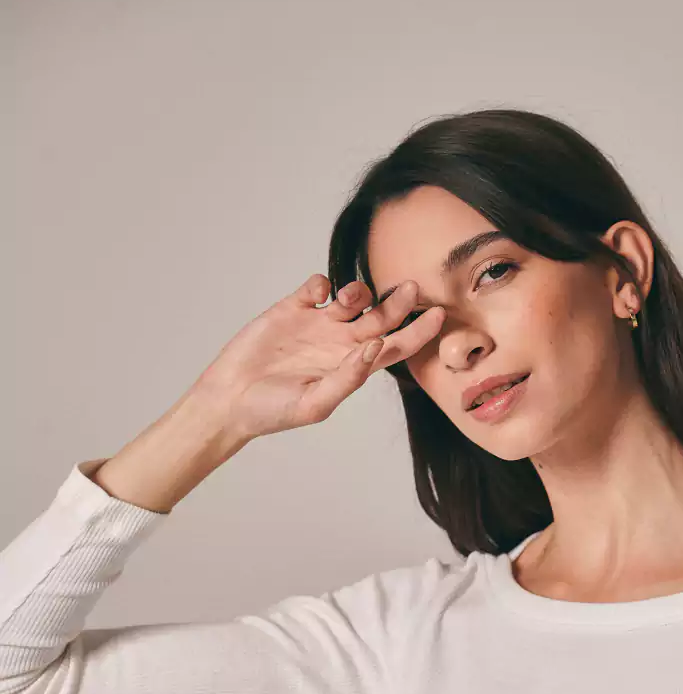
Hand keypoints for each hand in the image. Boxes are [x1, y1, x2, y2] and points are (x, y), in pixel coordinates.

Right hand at [190, 272, 445, 441]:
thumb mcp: (315, 404)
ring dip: (359, 292)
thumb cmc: (274, 411)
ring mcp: (318, 324)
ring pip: (353, 297)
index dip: (419, 332)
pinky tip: (318, 291)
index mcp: (353, 367)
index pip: (396, 346)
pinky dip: (323, 282)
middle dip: (398, 302)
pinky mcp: (292, 309)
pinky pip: (317, 286)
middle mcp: (340, 343)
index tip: (440, 316)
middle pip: (382, 317)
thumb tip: (375, 348)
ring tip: (351, 298)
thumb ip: (348, 378)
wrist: (230, 400)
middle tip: (411, 288)